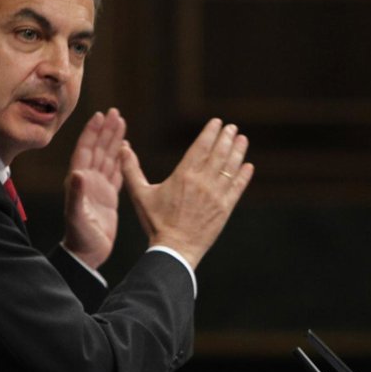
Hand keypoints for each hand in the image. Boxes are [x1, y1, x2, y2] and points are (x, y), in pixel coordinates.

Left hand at [61, 109, 125, 267]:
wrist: (86, 256)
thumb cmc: (80, 239)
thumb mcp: (77, 217)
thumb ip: (76, 195)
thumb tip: (77, 173)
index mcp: (79, 181)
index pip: (85, 150)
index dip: (92, 133)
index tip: (100, 116)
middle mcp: (87, 181)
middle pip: (98, 149)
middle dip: (106, 131)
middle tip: (115, 112)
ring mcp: (98, 188)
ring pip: (108, 158)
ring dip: (114, 140)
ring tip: (122, 123)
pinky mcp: (108, 197)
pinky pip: (116, 172)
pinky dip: (121, 159)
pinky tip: (126, 149)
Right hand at [120, 118, 252, 269]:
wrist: (174, 248)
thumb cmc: (156, 222)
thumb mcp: (140, 194)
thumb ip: (131, 170)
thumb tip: (122, 148)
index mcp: (183, 175)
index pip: (201, 147)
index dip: (210, 133)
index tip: (217, 122)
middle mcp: (202, 182)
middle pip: (219, 153)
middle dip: (227, 138)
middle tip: (232, 127)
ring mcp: (216, 195)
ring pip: (230, 168)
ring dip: (238, 152)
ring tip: (242, 139)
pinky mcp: (225, 208)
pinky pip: (238, 188)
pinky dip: (244, 176)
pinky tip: (248, 166)